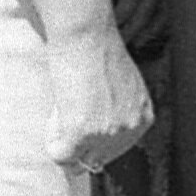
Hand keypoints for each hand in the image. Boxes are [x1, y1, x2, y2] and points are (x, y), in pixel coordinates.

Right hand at [45, 24, 153, 174]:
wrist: (87, 35)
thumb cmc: (99, 54)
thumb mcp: (123, 89)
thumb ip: (117, 114)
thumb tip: (95, 148)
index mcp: (144, 119)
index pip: (114, 152)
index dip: (93, 141)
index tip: (82, 122)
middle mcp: (129, 129)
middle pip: (95, 160)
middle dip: (78, 145)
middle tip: (69, 114)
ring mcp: (106, 133)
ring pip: (74, 160)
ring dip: (63, 140)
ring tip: (65, 107)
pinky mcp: (80, 132)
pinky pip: (59, 155)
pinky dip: (51, 140)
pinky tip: (56, 112)